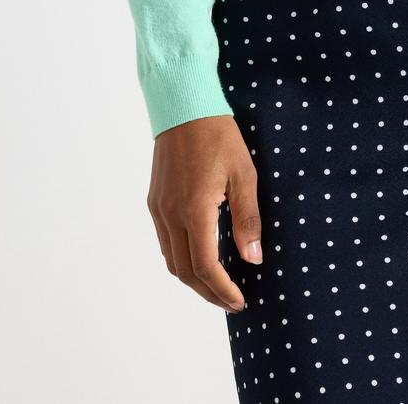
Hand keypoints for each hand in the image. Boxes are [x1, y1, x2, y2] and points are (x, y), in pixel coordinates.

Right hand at [147, 114, 262, 313]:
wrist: (184, 106)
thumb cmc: (218, 136)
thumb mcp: (244, 174)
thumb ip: (247, 218)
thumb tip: (253, 259)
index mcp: (194, 210)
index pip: (204, 267)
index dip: (222, 290)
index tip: (240, 301)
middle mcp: (170, 214)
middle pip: (184, 272)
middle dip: (208, 292)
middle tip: (231, 301)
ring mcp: (159, 208)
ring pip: (171, 260)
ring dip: (193, 279)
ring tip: (218, 284)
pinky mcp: (155, 201)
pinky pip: (165, 241)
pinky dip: (181, 258)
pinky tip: (199, 255)